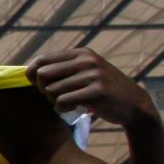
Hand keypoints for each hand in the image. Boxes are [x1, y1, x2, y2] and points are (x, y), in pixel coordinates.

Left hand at [26, 48, 156, 128]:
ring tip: (69, 103)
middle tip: (56, 97)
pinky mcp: (97, 91)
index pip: (42, 60)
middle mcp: (87, 61)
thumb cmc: (101, 91)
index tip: (40, 86)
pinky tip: (74, 109)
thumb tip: (28, 71)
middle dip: (44, 90)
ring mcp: (93, 75)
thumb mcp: (85, 72)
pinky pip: (62, 102)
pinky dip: (62, 109)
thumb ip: (63, 69)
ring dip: (55, 102)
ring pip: (51, 91)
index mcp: (81, 53)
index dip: (33, 75)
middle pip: (43, 75)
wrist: (134, 104)